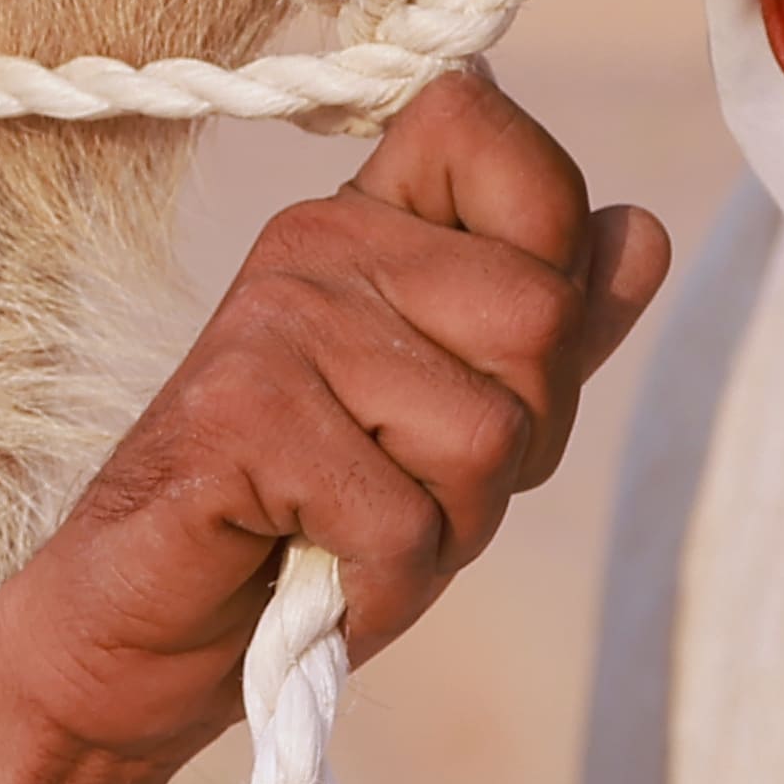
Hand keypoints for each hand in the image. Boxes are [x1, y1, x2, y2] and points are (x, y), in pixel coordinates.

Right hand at [0, 70, 670, 778]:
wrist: (141, 640)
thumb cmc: (303, 526)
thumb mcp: (452, 426)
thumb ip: (547, 329)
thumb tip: (642, 228)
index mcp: (370, 219)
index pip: (503, 143)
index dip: (548, 254)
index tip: (471, 354)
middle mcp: (321, 238)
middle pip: (541, 317)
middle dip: (511, 443)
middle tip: (405, 483)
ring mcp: (276, 318)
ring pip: (489, 433)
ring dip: (445, 526)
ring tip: (350, 528)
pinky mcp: (239, 414)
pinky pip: (406, 520)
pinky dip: (384, 583)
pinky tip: (314, 574)